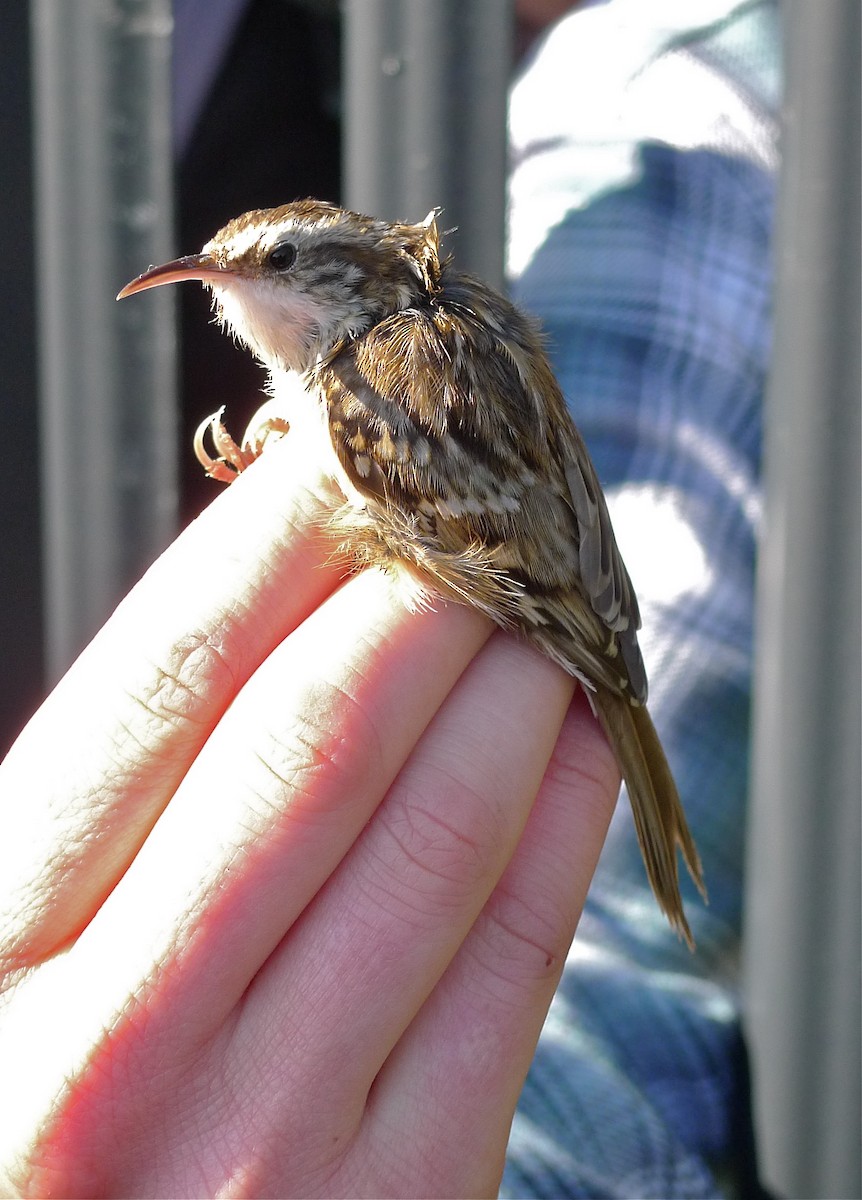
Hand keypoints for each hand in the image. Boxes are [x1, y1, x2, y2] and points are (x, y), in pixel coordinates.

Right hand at [0, 432, 618, 1198]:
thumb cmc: (54, 1117)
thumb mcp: (21, 961)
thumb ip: (126, 807)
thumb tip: (278, 606)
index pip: (164, 681)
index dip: (277, 539)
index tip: (357, 448)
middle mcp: (119, 1048)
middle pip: (316, 734)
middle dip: (422, 584)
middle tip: (483, 497)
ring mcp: (272, 1139)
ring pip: (437, 831)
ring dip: (514, 678)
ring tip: (551, 595)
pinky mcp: (407, 1197)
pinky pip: (516, 960)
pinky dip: (565, 816)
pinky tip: (580, 736)